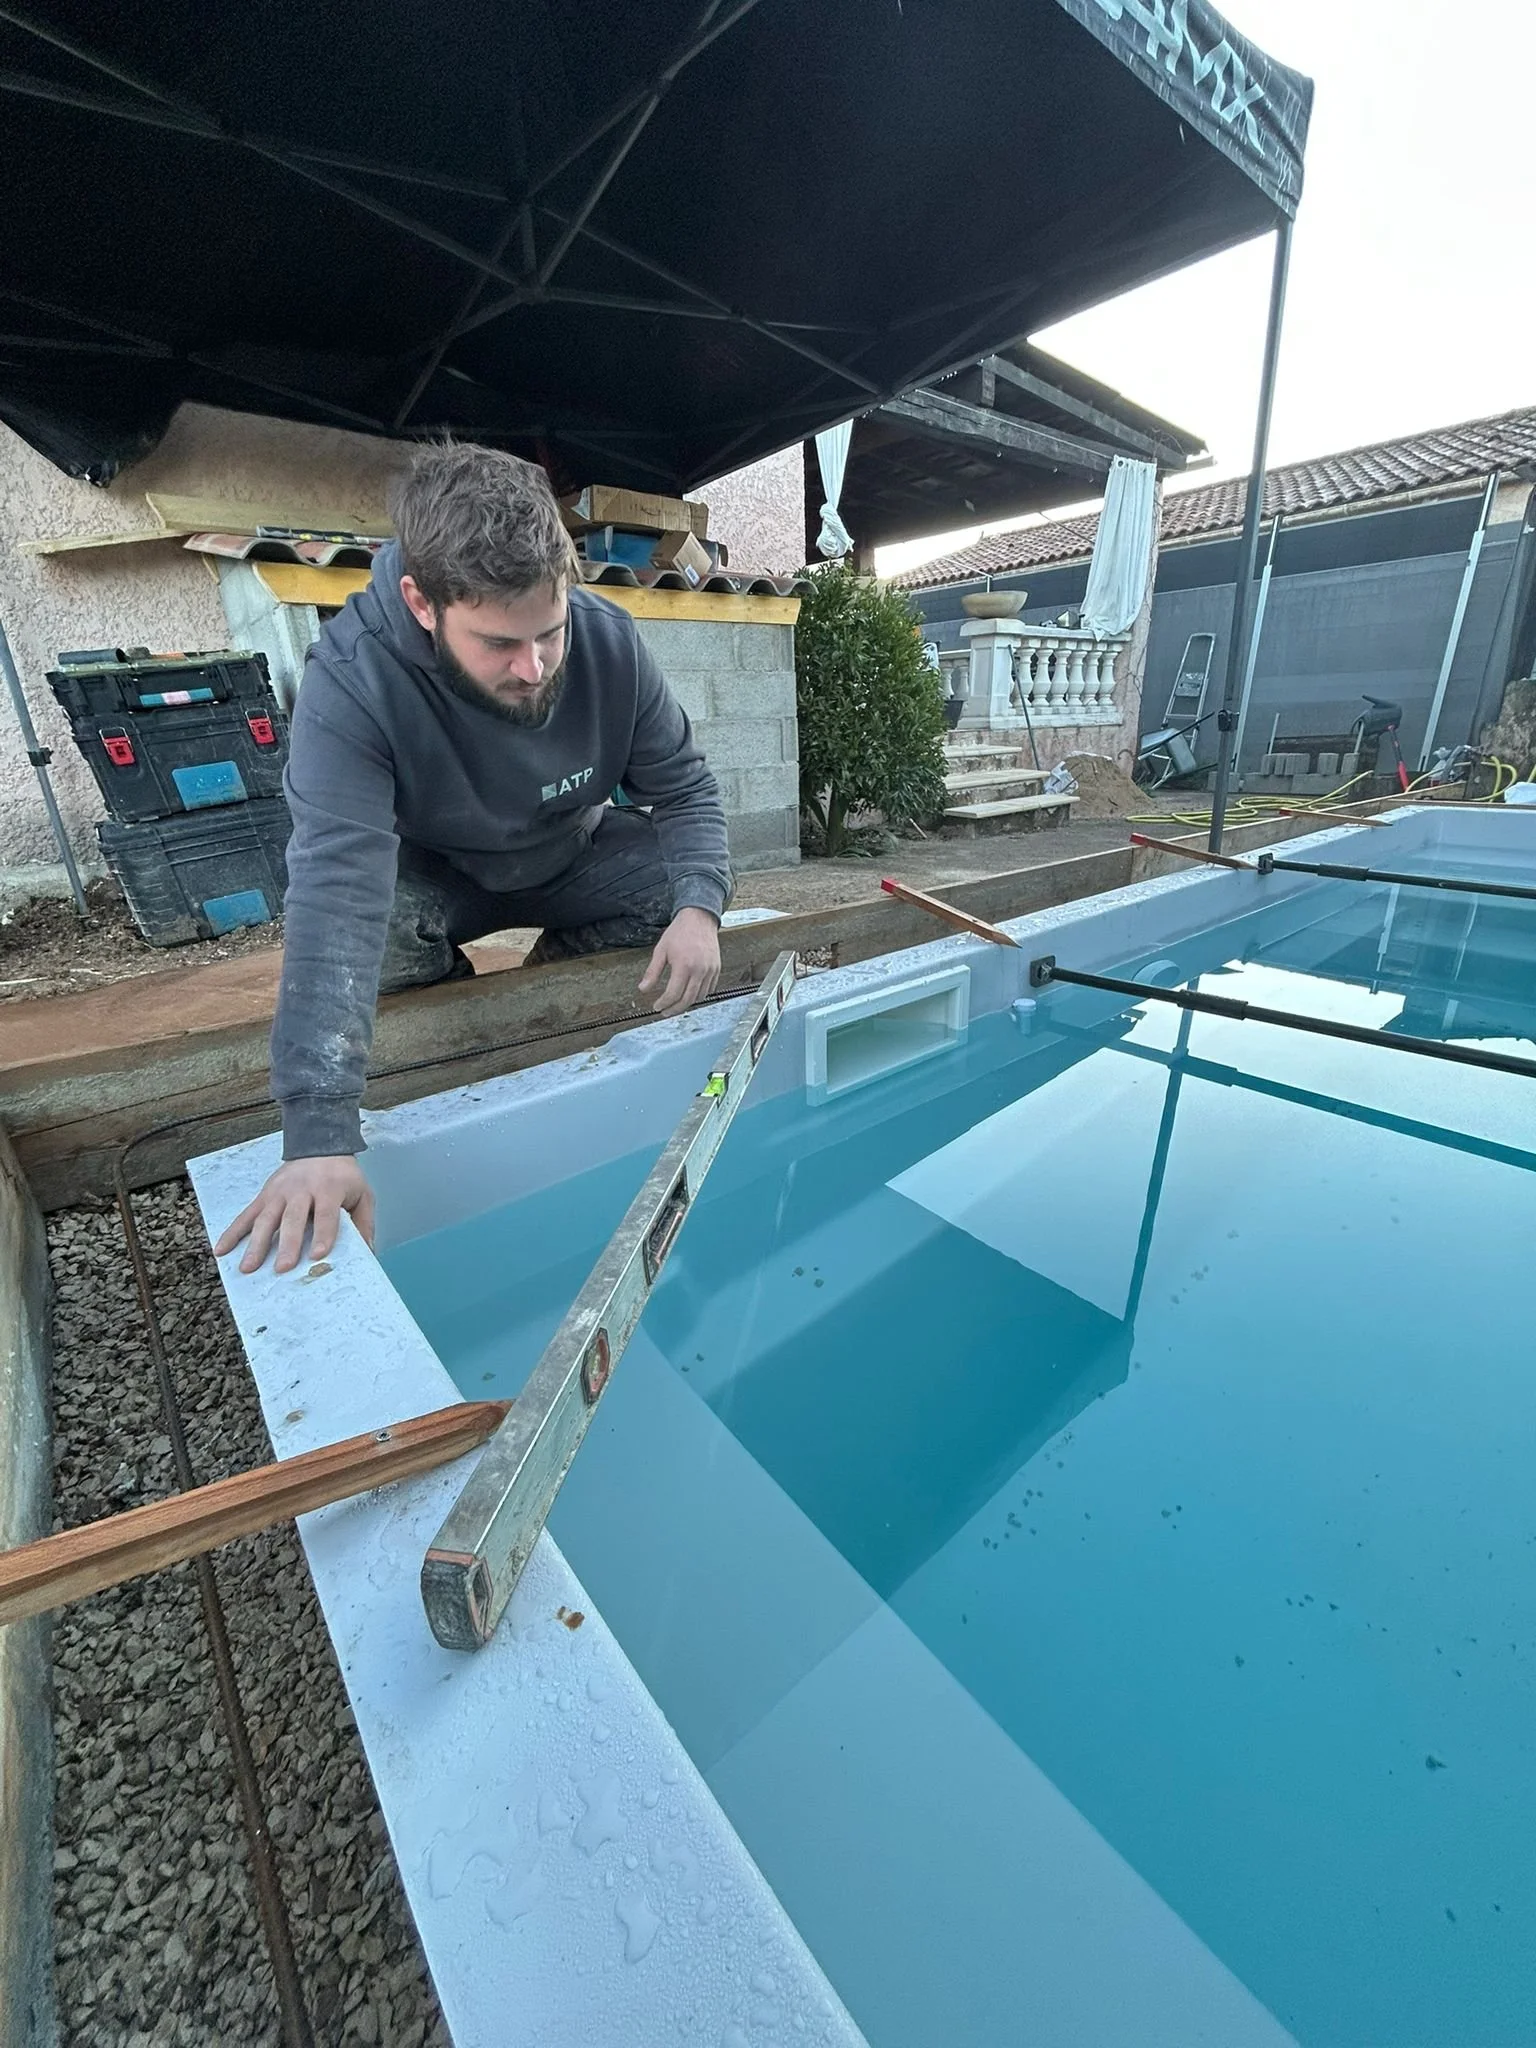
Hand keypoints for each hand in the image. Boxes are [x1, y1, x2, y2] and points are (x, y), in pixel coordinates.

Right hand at [213, 1155, 375, 1275]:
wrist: (320, 1146)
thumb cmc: (343, 1177)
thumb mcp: (361, 1195)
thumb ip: (363, 1223)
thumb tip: (367, 1253)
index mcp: (329, 1188)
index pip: (326, 1214)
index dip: (323, 1234)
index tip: (317, 1255)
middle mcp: (302, 1190)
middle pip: (293, 1218)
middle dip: (287, 1244)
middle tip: (282, 1268)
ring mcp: (279, 1192)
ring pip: (266, 1218)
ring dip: (256, 1243)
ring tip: (248, 1267)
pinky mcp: (264, 1195)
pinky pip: (246, 1215)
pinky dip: (233, 1232)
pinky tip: (222, 1249)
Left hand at [637, 907, 720, 1016]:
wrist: (699, 919)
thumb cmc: (679, 932)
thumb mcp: (661, 950)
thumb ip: (653, 972)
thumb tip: (643, 989)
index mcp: (684, 965)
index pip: (673, 994)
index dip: (663, 1003)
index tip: (656, 1006)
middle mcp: (699, 970)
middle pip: (687, 1000)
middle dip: (674, 1009)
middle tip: (665, 1012)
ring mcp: (710, 970)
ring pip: (700, 997)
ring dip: (687, 1004)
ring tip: (676, 1005)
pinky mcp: (716, 969)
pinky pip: (709, 989)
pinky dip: (699, 996)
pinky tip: (689, 995)